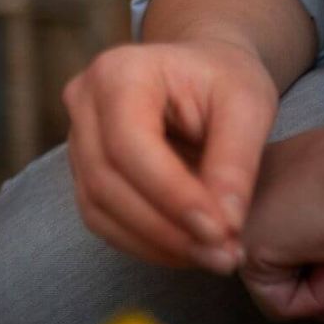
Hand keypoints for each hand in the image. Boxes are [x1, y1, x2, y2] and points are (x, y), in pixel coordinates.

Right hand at [63, 38, 277, 272]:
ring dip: (154, 242)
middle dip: (164, 228)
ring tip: (211, 256)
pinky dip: (142, 241)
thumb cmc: (223, 77)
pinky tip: (185, 249)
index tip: (220, 231)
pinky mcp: (82, 168)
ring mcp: (75, 136)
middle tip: (222, 256)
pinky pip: (100, 216)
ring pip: (97, 205)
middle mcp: (83, 102)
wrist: (199, 67)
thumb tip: (225, 225)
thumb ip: (236, 161)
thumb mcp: (248, 104)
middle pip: (105, 180)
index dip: (171, 194)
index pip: (129, 144)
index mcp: (118, 72)